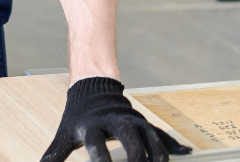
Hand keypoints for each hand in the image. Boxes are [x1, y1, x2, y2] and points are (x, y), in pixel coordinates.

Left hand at [41, 77, 191, 161]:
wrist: (93, 86)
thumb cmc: (78, 116)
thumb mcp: (64, 134)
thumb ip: (54, 156)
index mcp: (93, 124)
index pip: (97, 145)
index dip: (100, 160)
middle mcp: (116, 120)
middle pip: (130, 138)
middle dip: (136, 158)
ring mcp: (132, 120)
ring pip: (150, 136)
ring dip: (157, 154)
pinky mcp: (143, 122)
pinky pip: (160, 133)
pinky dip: (172, 143)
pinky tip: (185, 152)